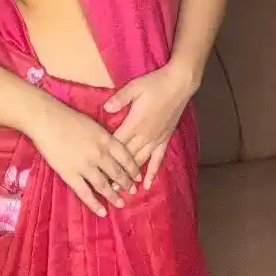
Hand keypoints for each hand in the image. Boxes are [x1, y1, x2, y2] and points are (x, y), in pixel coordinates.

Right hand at [26, 98, 141, 218]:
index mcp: (106, 140)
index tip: (138, 176)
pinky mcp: (71, 175)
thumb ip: (102, 138)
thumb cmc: (67, 117)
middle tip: (132, 191)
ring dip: (114, 196)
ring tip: (121, 204)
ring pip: (104, 185)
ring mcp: (86, 167)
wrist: (47, 120)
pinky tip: (102, 212)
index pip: (125, 157)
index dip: (133, 168)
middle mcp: (100, 155)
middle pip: (117, 172)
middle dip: (126, 183)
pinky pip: (85, 193)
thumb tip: (109, 148)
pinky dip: (94, 204)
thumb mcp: (93, 124)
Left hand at [103, 62, 196, 189]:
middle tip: (105, 188)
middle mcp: (144, 136)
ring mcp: (156, 140)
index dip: (106, 158)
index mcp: (134, 124)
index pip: (116, 144)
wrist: (179, 84)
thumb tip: (105, 108)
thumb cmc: (154, 84)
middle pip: (127, 158)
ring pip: (140, 162)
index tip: (96, 170)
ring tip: (121, 190)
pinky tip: (147, 185)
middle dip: (116, 173)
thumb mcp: (134, 87)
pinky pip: (158, 160)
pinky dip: (152, 173)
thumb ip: (119, 99)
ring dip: (130, 176)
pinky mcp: (165, 140)